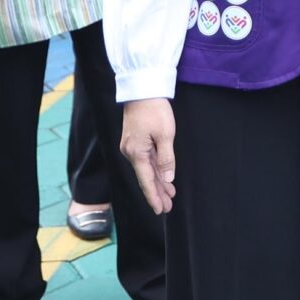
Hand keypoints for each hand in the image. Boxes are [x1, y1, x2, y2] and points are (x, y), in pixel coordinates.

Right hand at [122, 97, 176, 213]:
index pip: (146, 181)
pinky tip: (162, 178)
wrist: (142, 89)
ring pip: (147, 169)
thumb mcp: (165, 135)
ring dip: (157, 182)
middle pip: (146, 177)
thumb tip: (167, 179)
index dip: (154, 196)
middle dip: (157, 193)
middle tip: (167, 208)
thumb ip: (166, 159)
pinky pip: (146, 160)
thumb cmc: (155, 110)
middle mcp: (130, 152)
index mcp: (136, 153)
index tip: (160, 210)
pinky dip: (155, 170)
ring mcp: (132, 147)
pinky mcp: (135, 141)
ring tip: (168, 196)